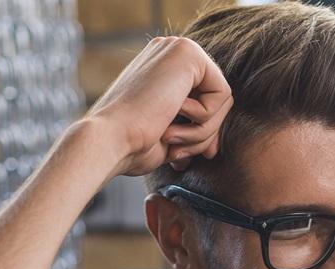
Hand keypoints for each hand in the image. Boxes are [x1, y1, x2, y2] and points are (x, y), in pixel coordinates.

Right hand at [84, 36, 232, 176]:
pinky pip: (223, 93)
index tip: (190, 155)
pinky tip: (172, 117)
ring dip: (202, 131)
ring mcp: (178, 48)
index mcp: (162, 68)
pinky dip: (204, 119)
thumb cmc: (132, 144)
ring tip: (171, 137)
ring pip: (222, 99)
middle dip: (205, 134)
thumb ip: (191, 131)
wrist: (111, 140)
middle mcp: (170, 51)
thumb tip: (214, 147)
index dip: (205, 132)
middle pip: (218, 99)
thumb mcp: (168, 135)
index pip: (206, 100)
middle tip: (178, 152)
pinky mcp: (188, 53)